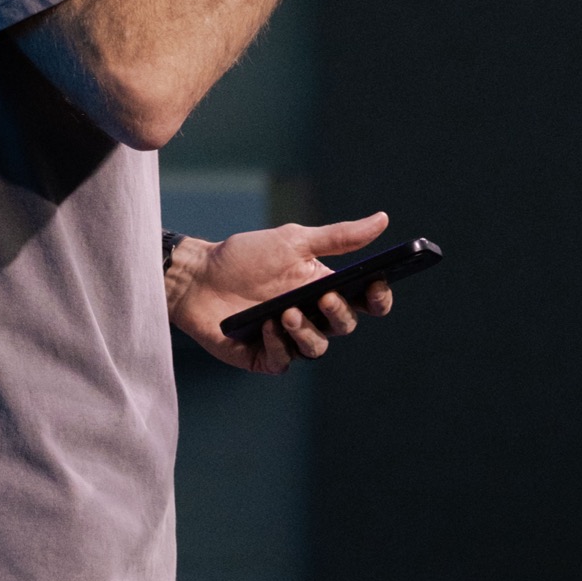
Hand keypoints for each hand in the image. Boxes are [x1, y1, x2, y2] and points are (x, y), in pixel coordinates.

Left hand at [165, 211, 393, 373]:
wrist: (198, 275)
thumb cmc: (246, 256)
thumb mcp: (294, 241)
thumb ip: (339, 237)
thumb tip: (383, 219)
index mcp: (324, 288)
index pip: (364, 302)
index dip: (377, 298)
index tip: (376, 285)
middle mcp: (311, 316)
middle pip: (344, 325)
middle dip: (338, 313)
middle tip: (323, 296)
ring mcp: (288, 338)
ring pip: (316, 348)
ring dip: (307, 332)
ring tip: (286, 312)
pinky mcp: (264, 356)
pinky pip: (284, 361)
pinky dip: (279, 345)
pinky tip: (266, 325)